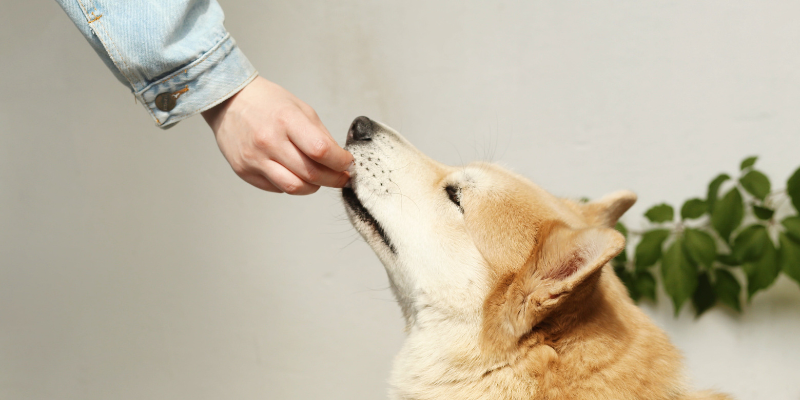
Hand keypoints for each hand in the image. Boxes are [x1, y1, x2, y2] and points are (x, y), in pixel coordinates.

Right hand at [202, 76, 352, 194]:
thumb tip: (338, 159)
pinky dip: (292, 184)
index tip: (348, 163)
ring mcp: (254, 159)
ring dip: (314, 187)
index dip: (340, 161)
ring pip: (294, 187)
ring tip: (319, 179)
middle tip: (341, 177)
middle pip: (311, 174)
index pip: (321, 150)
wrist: (229, 102)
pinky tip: (294, 173)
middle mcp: (269, 141)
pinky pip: (277, 187)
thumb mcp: (300, 108)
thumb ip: (320, 135)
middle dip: (334, 179)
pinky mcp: (244, 171)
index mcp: (286, 120)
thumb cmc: (266, 102)